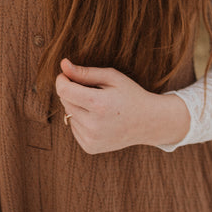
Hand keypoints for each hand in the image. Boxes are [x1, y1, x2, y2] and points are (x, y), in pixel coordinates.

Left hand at [55, 58, 190, 152]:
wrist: (149, 122)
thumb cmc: (130, 95)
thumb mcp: (112, 77)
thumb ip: (85, 72)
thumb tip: (63, 65)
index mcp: (99, 104)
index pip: (64, 90)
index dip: (62, 79)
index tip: (68, 74)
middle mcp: (93, 125)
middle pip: (65, 102)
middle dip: (72, 92)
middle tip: (92, 90)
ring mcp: (91, 139)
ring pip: (68, 115)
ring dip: (77, 107)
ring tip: (99, 106)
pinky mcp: (90, 147)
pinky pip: (74, 128)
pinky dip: (81, 120)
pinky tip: (98, 119)